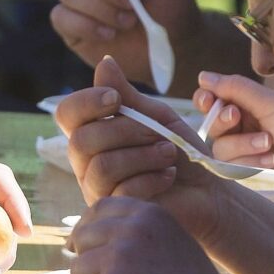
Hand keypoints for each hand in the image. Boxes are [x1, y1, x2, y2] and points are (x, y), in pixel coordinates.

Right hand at [52, 58, 239, 245]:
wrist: (207, 189)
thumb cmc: (179, 151)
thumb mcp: (156, 116)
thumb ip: (128, 94)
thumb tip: (104, 61)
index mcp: (93, 133)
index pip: (66, 114)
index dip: (85, 102)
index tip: (117, 99)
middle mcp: (87, 163)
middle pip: (81, 141)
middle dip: (126, 131)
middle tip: (158, 133)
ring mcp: (98, 190)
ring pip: (101, 167)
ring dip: (143, 156)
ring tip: (169, 154)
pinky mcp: (118, 212)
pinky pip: (121, 191)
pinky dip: (152, 178)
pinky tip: (168, 176)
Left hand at [68, 196, 248, 273]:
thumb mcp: (169, 242)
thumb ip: (134, 234)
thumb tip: (81, 239)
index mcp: (148, 212)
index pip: (98, 208)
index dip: (90, 231)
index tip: (96, 255)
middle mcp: (131, 227)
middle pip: (81, 239)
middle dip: (90, 265)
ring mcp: (120, 255)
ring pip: (78, 271)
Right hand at [195, 71, 273, 174]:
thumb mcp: (271, 103)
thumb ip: (236, 89)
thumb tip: (203, 76)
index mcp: (248, 102)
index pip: (214, 99)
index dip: (205, 100)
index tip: (207, 101)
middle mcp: (244, 124)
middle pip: (212, 124)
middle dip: (223, 122)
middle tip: (238, 117)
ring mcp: (246, 147)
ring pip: (220, 148)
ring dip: (243, 145)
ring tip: (268, 144)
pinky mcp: (249, 168)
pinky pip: (232, 167)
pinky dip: (250, 162)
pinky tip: (271, 160)